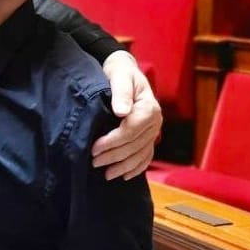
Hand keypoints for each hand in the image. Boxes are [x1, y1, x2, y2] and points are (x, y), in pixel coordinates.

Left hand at [92, 51, 161, 180]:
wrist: (125, 73)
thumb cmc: (120, 74)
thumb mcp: (119, 76)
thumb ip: (121, 92)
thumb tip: (121, 111)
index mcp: (149, 108)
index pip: (131, 130)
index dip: (112, 142)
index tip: (94, 148)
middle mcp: (155, 122)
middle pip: (134, 145)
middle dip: (113, 156)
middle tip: (94, 163)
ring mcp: (153, 131)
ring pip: (140, 154)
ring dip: (123, 166)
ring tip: (106, 174)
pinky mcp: (149, 137)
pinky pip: (146, 156)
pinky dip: (136, 168)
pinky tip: (124, 176)